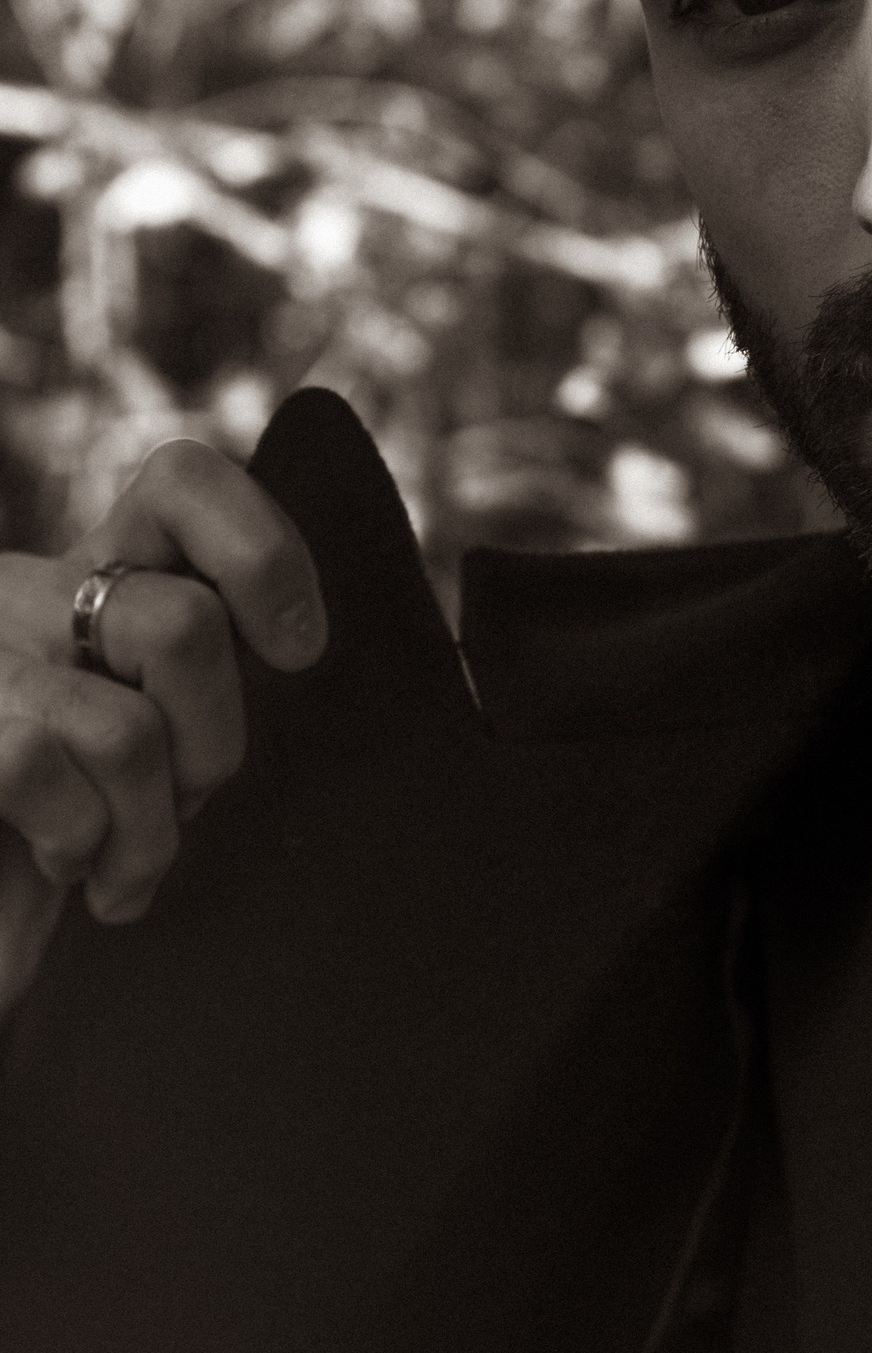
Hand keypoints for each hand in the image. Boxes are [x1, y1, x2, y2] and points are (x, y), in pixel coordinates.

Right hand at [0, 440, 325, 1018]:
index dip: (261, 552)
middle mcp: (27, 597)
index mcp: (98, 578)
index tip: (301, 652)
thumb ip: (224, 681)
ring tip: (132, 867)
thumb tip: (357, 665)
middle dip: (215, 742)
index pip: (181, 482)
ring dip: (151, 826)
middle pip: (185, 625)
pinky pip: (46, 772)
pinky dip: (82, 844)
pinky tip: (70, 870)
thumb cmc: (91, 837)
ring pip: (128, 725)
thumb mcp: (173, 742)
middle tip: (191, 801)